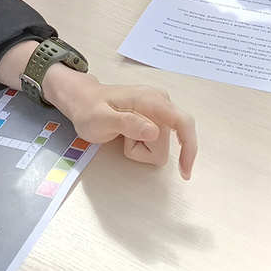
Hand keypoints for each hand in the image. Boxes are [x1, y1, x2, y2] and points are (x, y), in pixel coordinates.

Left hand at [45, 67, 197, 178]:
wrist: (82, 101)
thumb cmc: (89, 109)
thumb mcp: (102, 119)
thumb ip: (128, 123)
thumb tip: (154, 132)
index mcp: (150, 99)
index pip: (182, 122)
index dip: (189, 147)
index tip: (184, 170)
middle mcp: (160, 102)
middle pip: (168, 142)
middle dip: (146, 149)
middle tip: (123, 139)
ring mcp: (158, 110)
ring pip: (162, 145)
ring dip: (142, 148)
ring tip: (123, 136)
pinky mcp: (155, 118)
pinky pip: (157, 142)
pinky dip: (143, 146)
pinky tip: (128, 136)